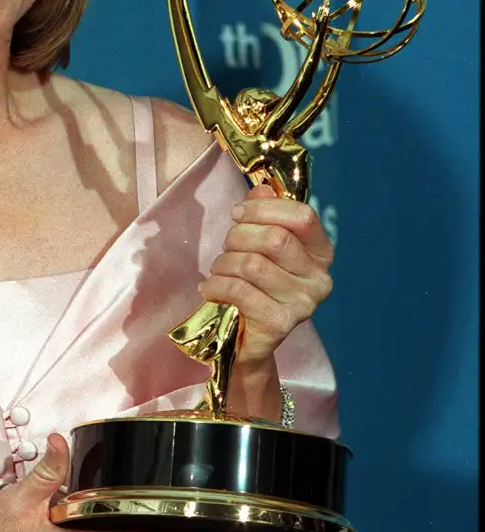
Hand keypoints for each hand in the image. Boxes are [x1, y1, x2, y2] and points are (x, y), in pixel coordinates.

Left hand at [199, 183, 332, 366]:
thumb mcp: (258, 245)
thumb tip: (261, 190)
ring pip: (252, 264)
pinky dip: (216, 285)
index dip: (264, 209)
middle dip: (238, 237)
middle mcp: (320, 279)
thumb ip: (264, 215)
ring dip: (224, 263)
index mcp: (320, 253)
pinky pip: (239, 290)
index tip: (237, 213)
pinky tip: (210, 289)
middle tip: (226, 248)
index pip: (302, 216)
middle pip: (274, 238)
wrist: (248, 341)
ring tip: (219, 271)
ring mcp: (304, 304)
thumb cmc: (254, 285)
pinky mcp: (280, 323)